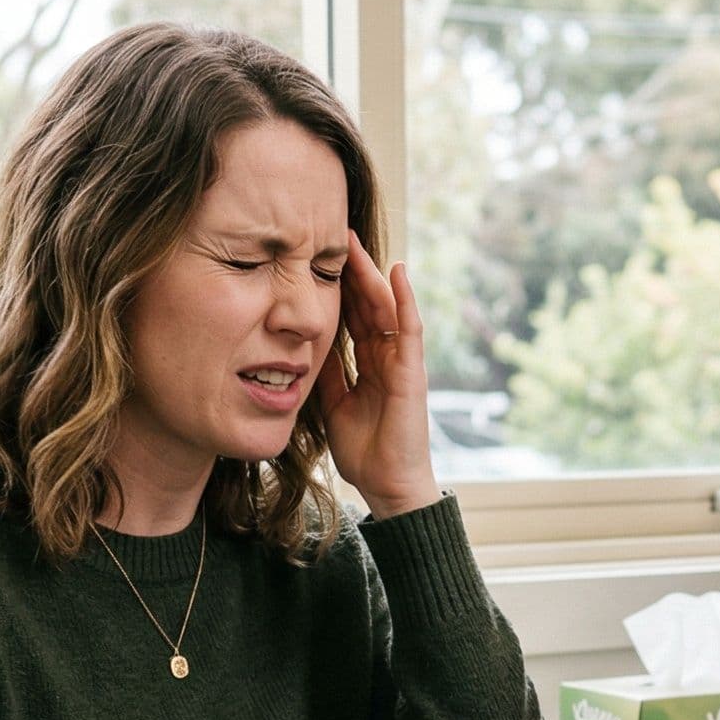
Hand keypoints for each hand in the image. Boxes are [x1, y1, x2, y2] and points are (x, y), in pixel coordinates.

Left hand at [316, 232, 440, 518]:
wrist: (387, 484)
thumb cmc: (365, 451)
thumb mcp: (332, 404)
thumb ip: (326, 373)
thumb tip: (306, 345)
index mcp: (368, 364)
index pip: (352, 317)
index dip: (336, 288)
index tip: (315, 259)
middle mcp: (387, 357)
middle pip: (368, 305)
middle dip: (352, 271)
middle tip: (333, 235)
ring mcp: (402, 362)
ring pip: (386, 308)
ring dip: (372, 274)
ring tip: (356, 243)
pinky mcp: (413, 371)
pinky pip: (410, 328)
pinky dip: (405, 299)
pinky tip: (397, 271)